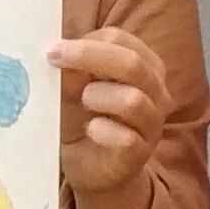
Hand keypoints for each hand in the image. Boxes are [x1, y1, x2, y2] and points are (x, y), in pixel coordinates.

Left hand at [51, 27, 166, 208]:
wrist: (93, 168)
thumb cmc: (84, 119)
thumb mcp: (72, 89)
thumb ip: (71, 71)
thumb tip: (59, 52)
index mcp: (143, 66)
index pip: (121, 40)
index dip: (87, 41)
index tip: (53, 49)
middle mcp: (156, 92)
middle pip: (132, 64)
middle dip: (89, 56)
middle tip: (54, 59)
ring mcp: (152, 124)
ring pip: (134, 100)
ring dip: (98, 96)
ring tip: (82, 102)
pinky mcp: (141, 153)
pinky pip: (127, 138)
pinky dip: (104, 131)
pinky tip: (91, 130)